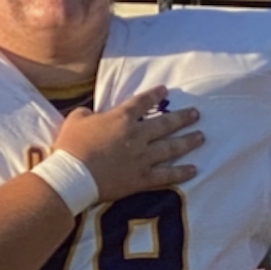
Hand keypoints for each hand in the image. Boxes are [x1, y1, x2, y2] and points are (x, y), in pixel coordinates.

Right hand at [53, 86, 202, 203]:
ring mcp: (142, 157)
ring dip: (188, 141)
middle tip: (196, 114)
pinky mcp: (141, 178)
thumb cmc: (70, 146)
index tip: (165, 91)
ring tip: (200, 137)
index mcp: (121, 118)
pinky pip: (166, 175)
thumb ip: (87, 114)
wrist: (72, 176)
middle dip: (183, 117)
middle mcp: (137, 135)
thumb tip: (92, 114)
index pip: (142, 102)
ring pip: (171, 147)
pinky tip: (193, 169)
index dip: (155, 95)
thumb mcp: (75, 120)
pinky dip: (181, 172)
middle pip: (166, 123)